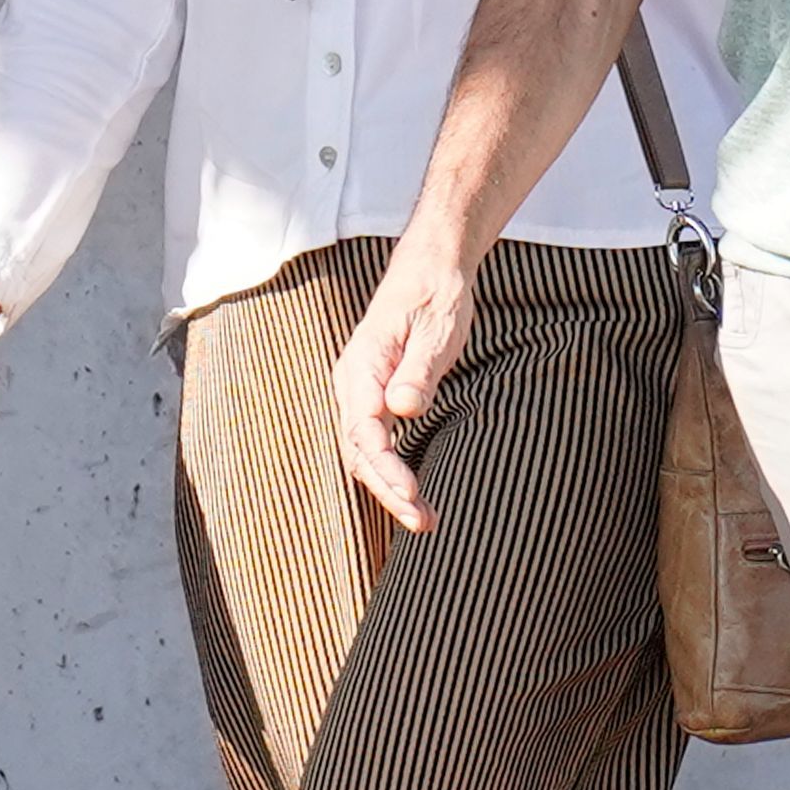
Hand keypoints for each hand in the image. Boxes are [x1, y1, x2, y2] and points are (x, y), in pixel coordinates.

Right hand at [329, 240, 477, 530]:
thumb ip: (419, 371)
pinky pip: (376, 443)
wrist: (431, 268)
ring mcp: (362, 392)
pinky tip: (412, 493)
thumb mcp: (436, 329)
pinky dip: (392, 471)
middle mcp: (354, 383)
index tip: (412, 493)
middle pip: (360, 450)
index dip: (387, 467)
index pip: (365, 430)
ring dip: (390, 488)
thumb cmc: (435, 294)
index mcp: (362, 366)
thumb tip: (401, 409)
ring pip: (366, 452)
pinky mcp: (377, 397)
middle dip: (388, 490)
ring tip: (424, 520)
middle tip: (423, 522)